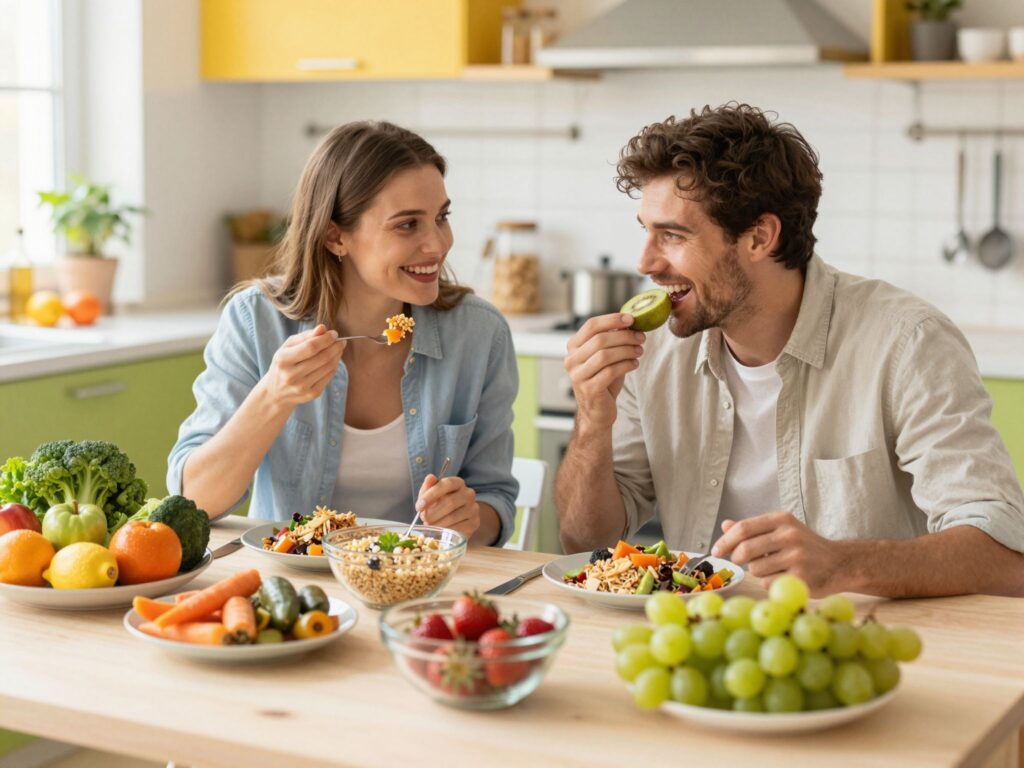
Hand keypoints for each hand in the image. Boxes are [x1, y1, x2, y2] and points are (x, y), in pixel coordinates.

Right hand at [262, 324, 344, 407]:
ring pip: (328, 367)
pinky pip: (329, 376)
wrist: (276, 392)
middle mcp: (291, 375)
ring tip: (338, 349)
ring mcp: (302, 387)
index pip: (310, 347)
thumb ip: (305, 336)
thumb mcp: (288, 347)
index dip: (326, 339)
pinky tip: (333, 360)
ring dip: (337, 355)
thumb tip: (323, 328)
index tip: (334, 333)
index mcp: (283, 360)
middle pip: (322, 358)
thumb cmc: (284, 363)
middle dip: (335, 347)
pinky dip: (334, 366)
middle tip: (341, 341)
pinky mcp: (311, 394)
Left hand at [416, 474, 479, 538]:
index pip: (447, 484)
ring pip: (453, 517)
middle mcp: (468, 494)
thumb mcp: (430, 494)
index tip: (419, 506)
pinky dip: (446, 531)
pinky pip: (459, 528)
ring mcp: (473, 508)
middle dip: (433, 512)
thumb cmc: (439, 503)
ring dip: (438, 523)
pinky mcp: (475, 522)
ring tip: (429, 525)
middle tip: (423, 518)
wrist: (454, 518)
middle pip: (450, 502)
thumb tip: (430, 478)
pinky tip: (440, 531)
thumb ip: (428, 487)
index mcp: (458, 483)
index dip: (432, 495)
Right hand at [564, 313, 644, 430]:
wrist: (596, 411)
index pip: (591, 325)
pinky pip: (611, 371)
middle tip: (640, 337)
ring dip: (627, 350)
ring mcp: (578, 375)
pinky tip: (634, 364)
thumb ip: (612, 339)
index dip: (612, 319)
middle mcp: (571, 360)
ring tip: (639, 351)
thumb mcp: (605, 356)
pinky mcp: (589, 389)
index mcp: (573, 347)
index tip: (631, 318)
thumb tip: (629, 321)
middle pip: (600, 340)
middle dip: (624, 336)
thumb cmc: (602, 380)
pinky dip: (626, 365)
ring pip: (605, 355)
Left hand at [711, 511, 846, 595]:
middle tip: (739, 561)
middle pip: (745, 550)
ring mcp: (797, 557)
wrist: (841, 563)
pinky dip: (769, 583)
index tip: (715, 551)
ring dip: (757, 572)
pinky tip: (783, 577)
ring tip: (773, 568)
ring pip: (755, 569)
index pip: (744, 528)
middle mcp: (790, 535)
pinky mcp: (801, 577)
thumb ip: (753, 528)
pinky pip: (768, 584)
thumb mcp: (782, 530)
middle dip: (736, 558)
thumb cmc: (805, 546)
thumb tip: (725, 526)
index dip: (725, 541)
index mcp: (782, 519)